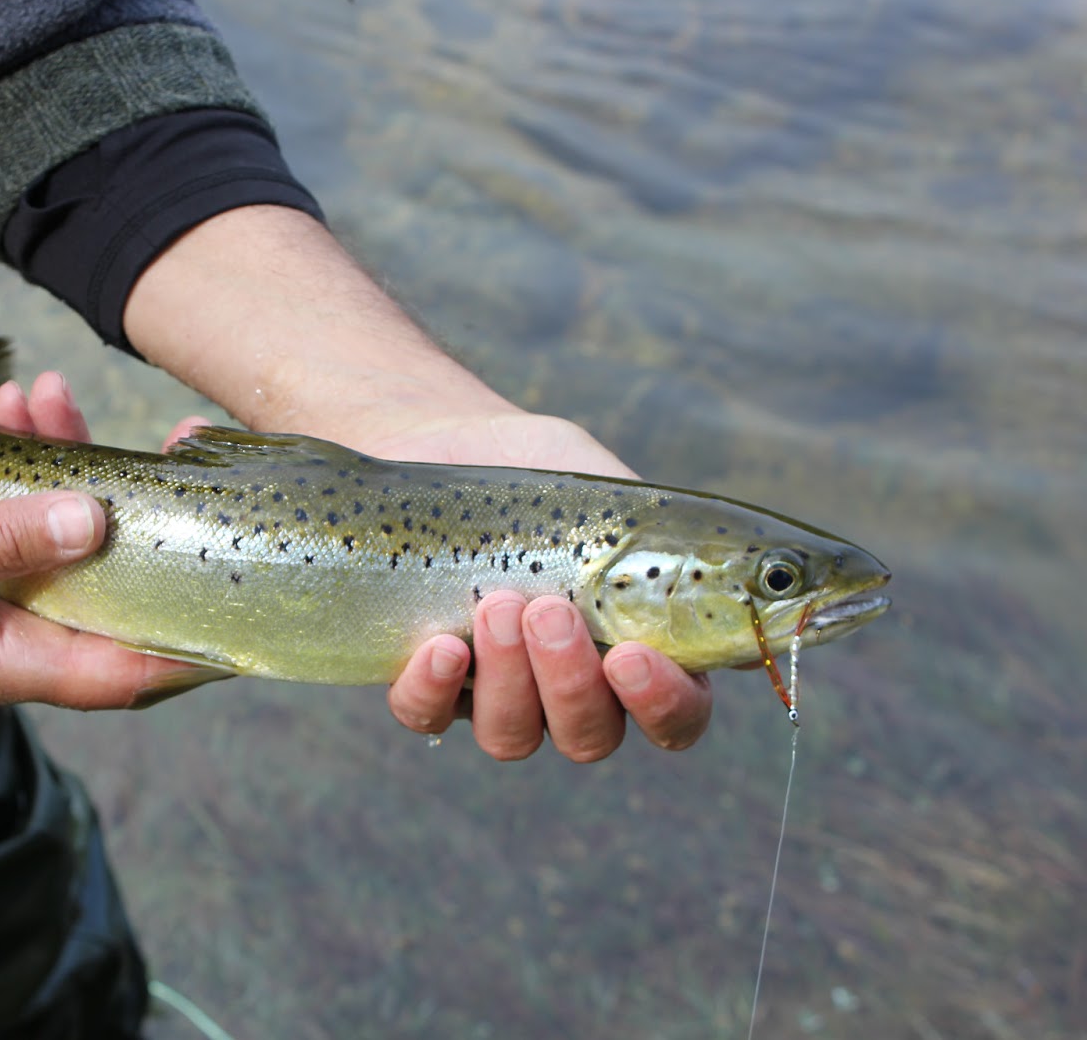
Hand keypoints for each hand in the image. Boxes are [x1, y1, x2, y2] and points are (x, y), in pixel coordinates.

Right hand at [0, 372, 196, 707]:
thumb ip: (7, 542)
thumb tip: (96, 521)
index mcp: (9, 662)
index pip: (125, 671)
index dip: (189, 645)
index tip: (242, 601)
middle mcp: (15, 634)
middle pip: (111, 587)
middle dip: (147, 521)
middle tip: (177, 449)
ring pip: (68, 533)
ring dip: (73, 464)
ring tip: (59, 394)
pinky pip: (22, 505)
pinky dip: (27, 457)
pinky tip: (20, 401)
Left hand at [360, 410, 713, 761]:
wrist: (447, 441)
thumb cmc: (547, 477)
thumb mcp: (618, 499)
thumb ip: (676, 544)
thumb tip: (754, 574)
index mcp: (640, 655)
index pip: (674, 718)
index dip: (662, 705)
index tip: (632, 657)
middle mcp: (571, 691)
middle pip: (590, 735)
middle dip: (570, 681)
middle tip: (549, 609)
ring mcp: (495, 693)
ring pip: (512, 736)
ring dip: (509, 677)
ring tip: (497, 604)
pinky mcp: (424, 681)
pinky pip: (427, 716)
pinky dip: (432, 689)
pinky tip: (439, 645)